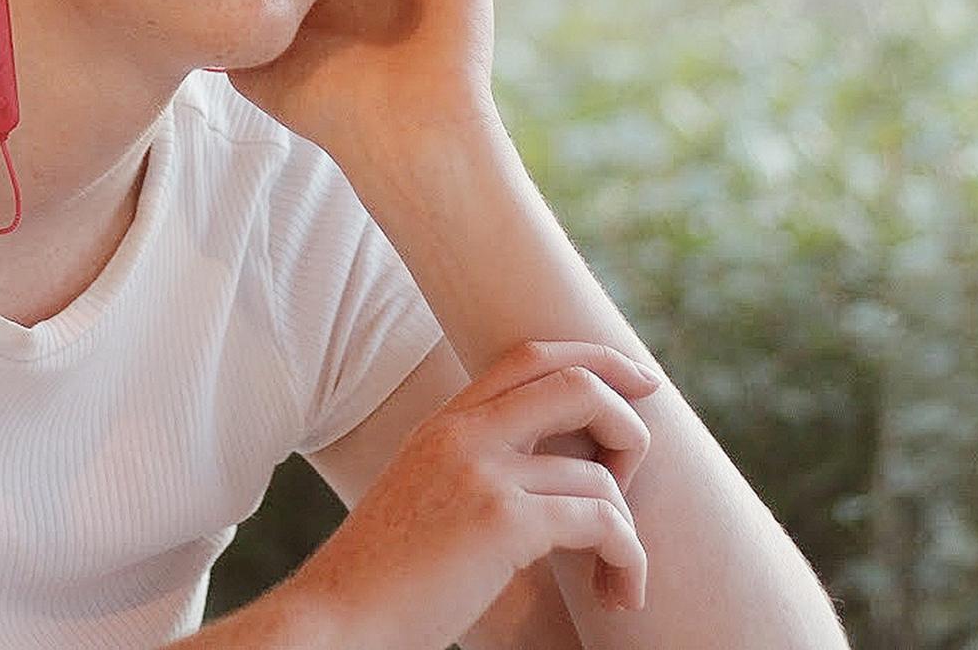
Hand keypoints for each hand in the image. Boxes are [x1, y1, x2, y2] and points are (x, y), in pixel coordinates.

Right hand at [286, 340, 661, 649]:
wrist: (337, 621)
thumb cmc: (383, 582)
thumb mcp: (424, 499)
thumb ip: (473, 471)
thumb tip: (545, 478)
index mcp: (444, 425)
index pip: (531, 356)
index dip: (598, 360)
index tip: (640, 385)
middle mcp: (463, 434)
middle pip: (579, 385)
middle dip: (630, 430)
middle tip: (632, 488)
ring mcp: (481, 472)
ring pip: (600, 474)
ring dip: (629, 533)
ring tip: (618, 580)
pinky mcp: (501, 521)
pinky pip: (602, 523)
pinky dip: (628, 559)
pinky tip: (618, 594)